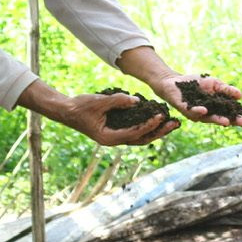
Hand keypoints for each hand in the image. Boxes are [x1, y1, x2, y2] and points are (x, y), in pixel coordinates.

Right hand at [58, 91, 178, 145]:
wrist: (67, 110)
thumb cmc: (80, 106)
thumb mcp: (99, 101)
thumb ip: (118, 101)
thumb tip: (137, 101)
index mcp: (109, 138)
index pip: (134, 133)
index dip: (149, 125)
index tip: (161, 116)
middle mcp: (114, 140)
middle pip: (142, 139)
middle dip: (159, 132)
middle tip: (175, 123)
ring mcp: (116, 136)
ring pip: (141, 136)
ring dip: (156, 130)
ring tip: (172, 122)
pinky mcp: (117, 130)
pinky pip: (135, 130)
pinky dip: (147, 125)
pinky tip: (157, 117)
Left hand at [149, 73, 241, 126]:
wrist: (174, 81)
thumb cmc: (195, 83)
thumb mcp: (214, 84)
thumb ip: (226, 90)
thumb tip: (240, 95)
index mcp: (216, 107)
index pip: (232, 112)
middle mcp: (208, 114)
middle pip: (223, 118)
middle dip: (233, 120)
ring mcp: (197, 114)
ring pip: (209, 118)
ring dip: (218, 120)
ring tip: (227, 122)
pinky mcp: (186, 110)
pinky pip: (193, 112)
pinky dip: (199, 111)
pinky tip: (205, 110)